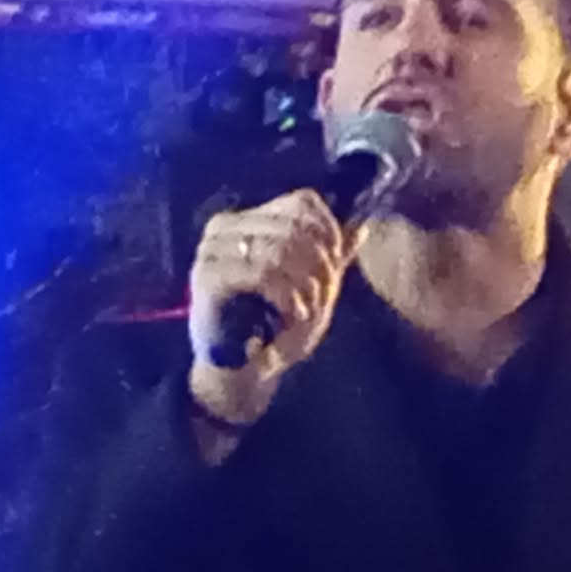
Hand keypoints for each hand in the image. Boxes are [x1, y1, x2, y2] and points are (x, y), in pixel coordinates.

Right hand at [186, 189, 357, 430]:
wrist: (238, 369)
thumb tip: (363, 226)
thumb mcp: (310, 285)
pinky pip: (262, 273)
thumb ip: (332, 256)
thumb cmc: (273, 324)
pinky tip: (293, 313)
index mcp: (247, 219)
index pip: (302, 202)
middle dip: (321, 263)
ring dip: (306, 282)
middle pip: (294, 226)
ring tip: (309, 308)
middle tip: (324, 294)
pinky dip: (288, 295)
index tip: (337, 262)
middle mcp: (224, 227)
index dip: (329, 230)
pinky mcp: (207, 278)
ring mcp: (211, 251)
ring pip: (280, 248)